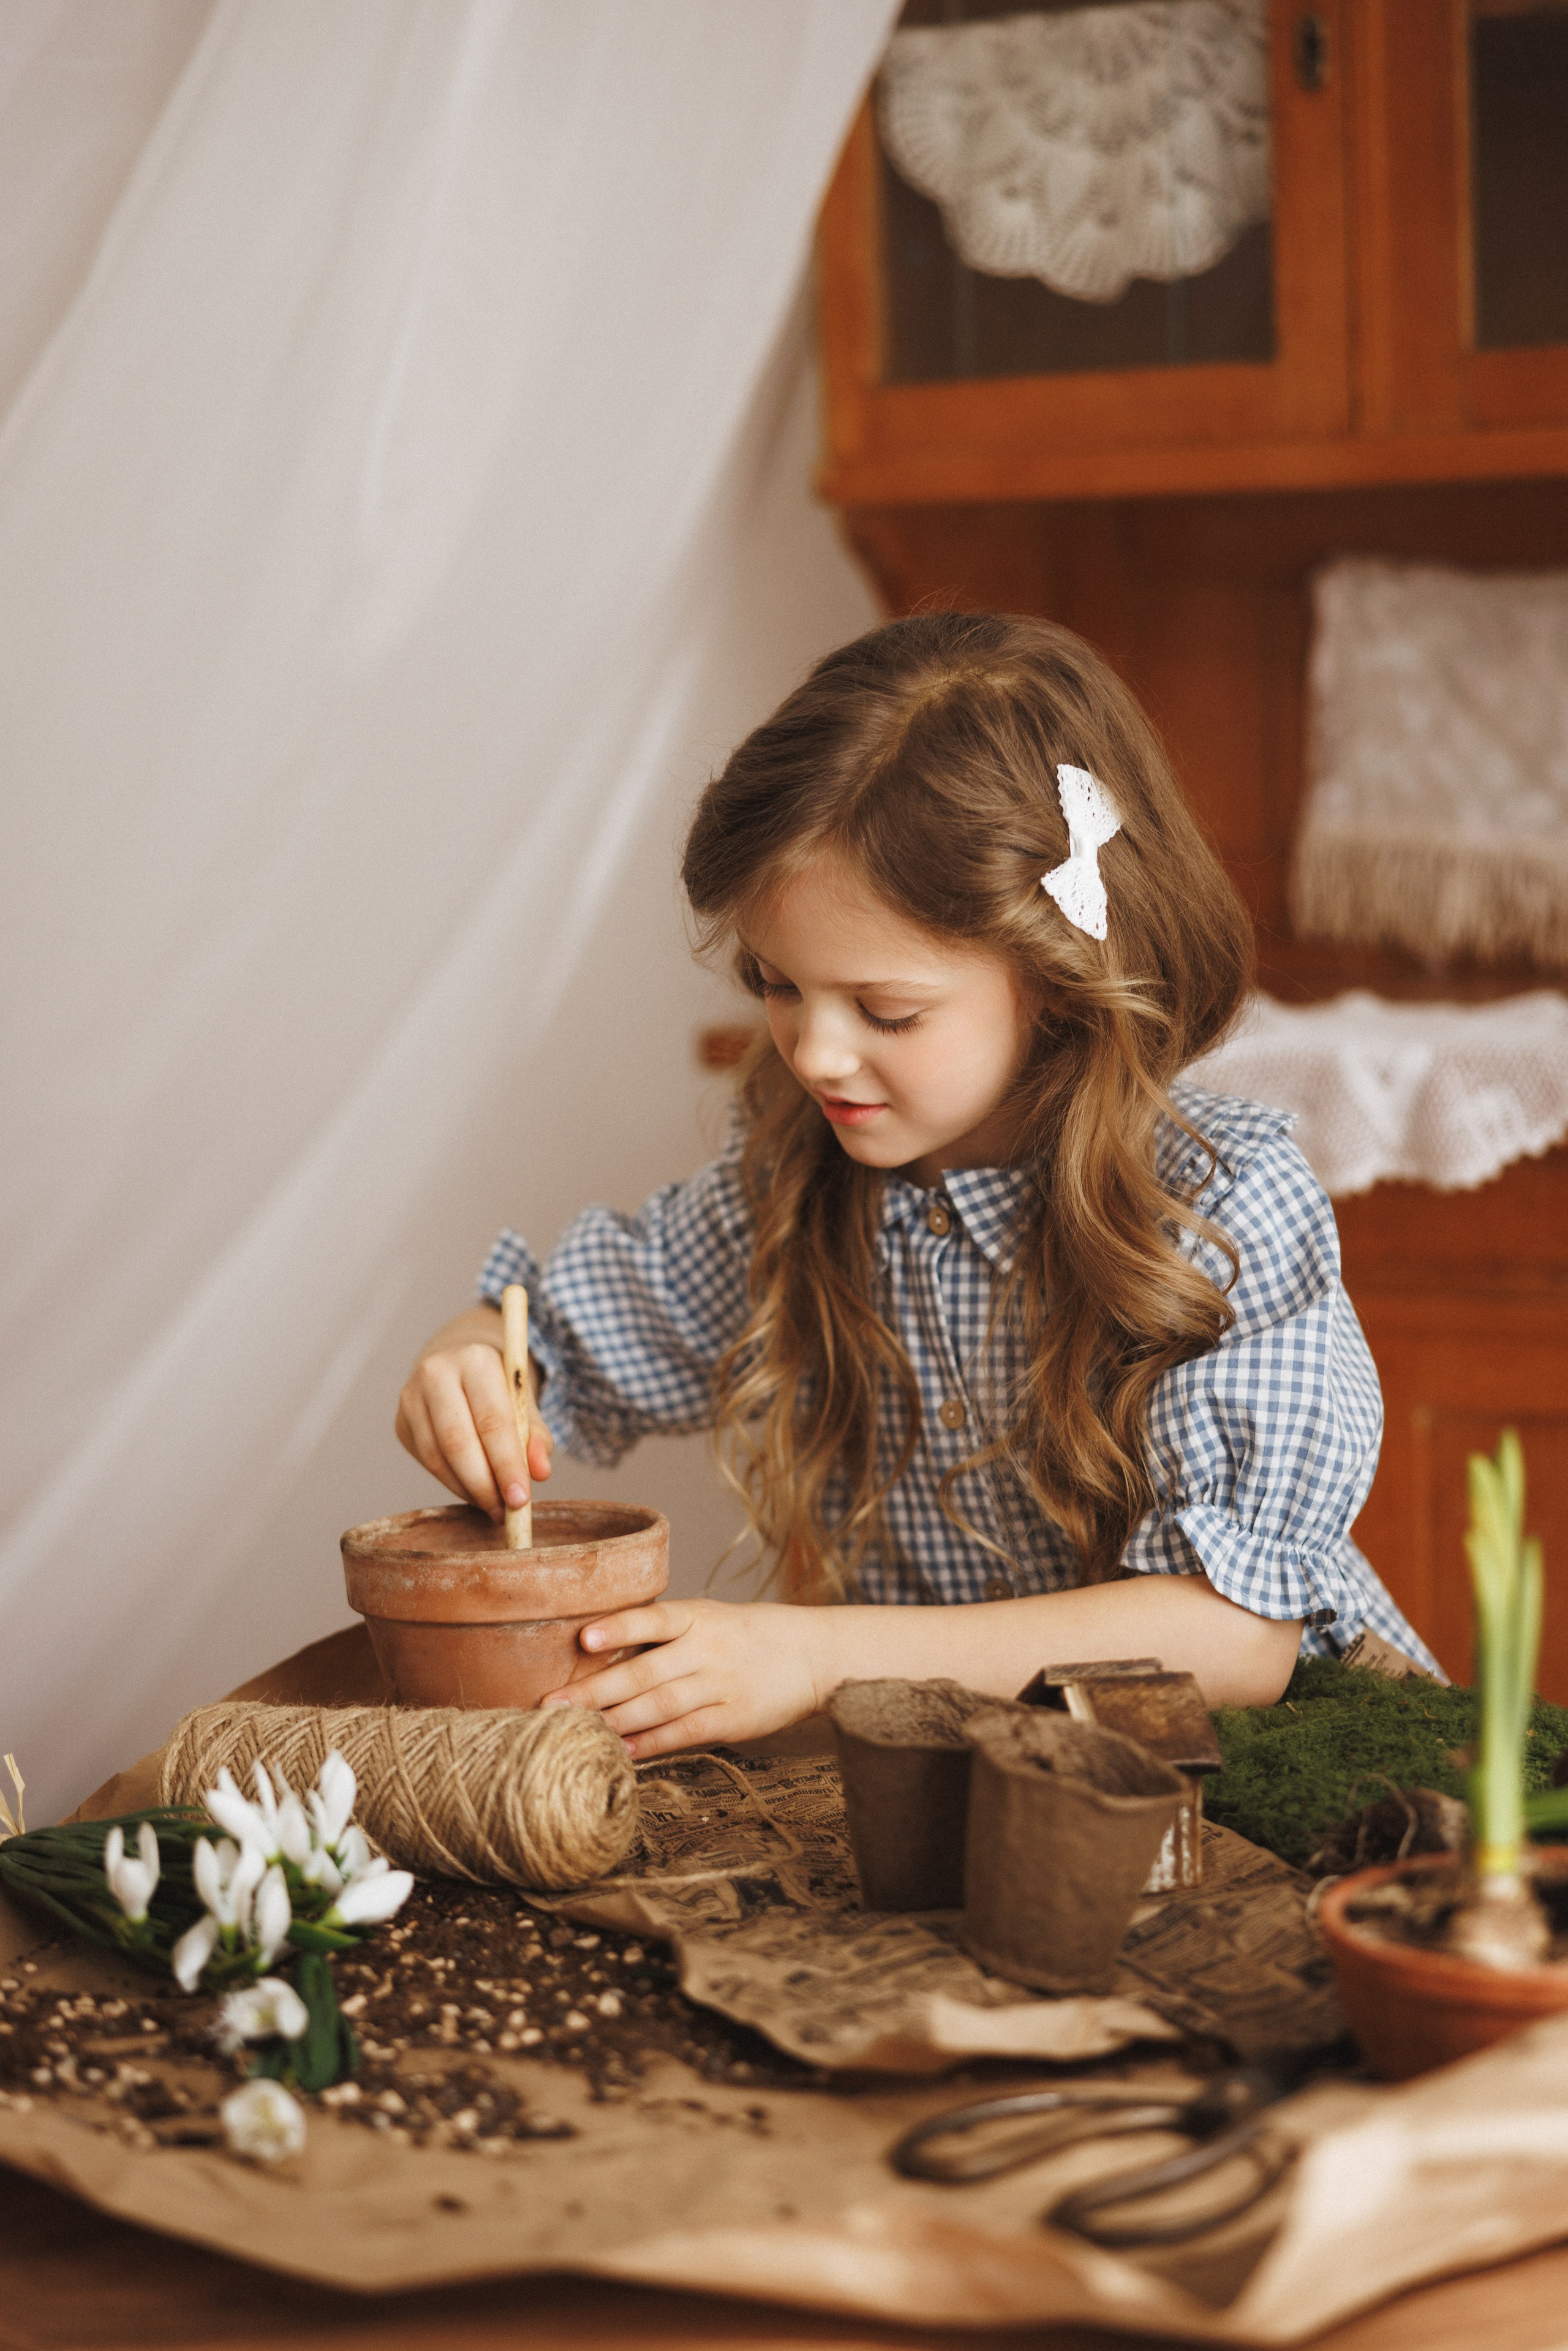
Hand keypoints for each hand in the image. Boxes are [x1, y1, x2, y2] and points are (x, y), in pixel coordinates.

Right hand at [395, 1305, 552, 1520]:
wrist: (459, 1366)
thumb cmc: (499, 1389)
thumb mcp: (525, 1403)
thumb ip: (536, 1436)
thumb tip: (540, 1472)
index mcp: (475, 1360)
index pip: (492, 1420)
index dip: (507, 1464)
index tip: (521, 1499)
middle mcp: (436, 1373)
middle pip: (458, 1441)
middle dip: (485, 1483)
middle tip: (507, 1511)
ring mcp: (412, 1398)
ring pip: (438, 1457)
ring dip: (468, 1489)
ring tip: (493, 1506)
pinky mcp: (402, 1423)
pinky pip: (427, 1463)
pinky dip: (453, 1484)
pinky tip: (474, 1492)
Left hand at [539, 1597, 823, 1758]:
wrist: (813, 1654)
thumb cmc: (747, 1636)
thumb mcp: (709, 1619)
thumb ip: (663, 1635)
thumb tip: (599, 1655)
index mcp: (697, 1616)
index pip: (653, 1619)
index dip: (619, 1628)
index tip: (583, 1639)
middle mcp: (707, 1648)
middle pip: (643, 1672)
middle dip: (594, 1691)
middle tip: (550, 1705)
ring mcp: (722, 1684)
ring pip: (659, 1705)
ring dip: (614, 1721)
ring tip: (574, 1732)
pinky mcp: (735, 1718)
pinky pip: (686, 1732)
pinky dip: (653, 1743)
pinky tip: (623, 1751)